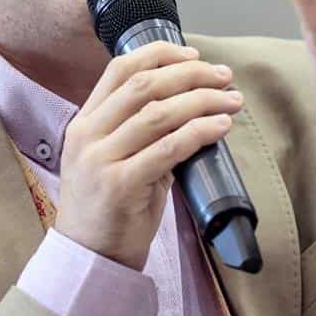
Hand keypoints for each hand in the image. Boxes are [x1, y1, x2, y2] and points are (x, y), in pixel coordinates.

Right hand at [55, 42, 244, 269]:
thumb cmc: (110, 210)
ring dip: (203, 101)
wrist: (90, 260)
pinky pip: (167, 148)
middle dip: (191, 75)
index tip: (194, 55)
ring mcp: (100, 161)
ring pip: (158, 114)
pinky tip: (220, 127)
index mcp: (84, 123)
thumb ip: (141, 133)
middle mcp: (88, 136)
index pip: (119, 69)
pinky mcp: (119, 186)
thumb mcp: (115, 161)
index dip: (160, 54)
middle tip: (223, 77)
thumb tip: (193, 105)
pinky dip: (198, 132)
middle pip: (144, 85)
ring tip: (231, 101)